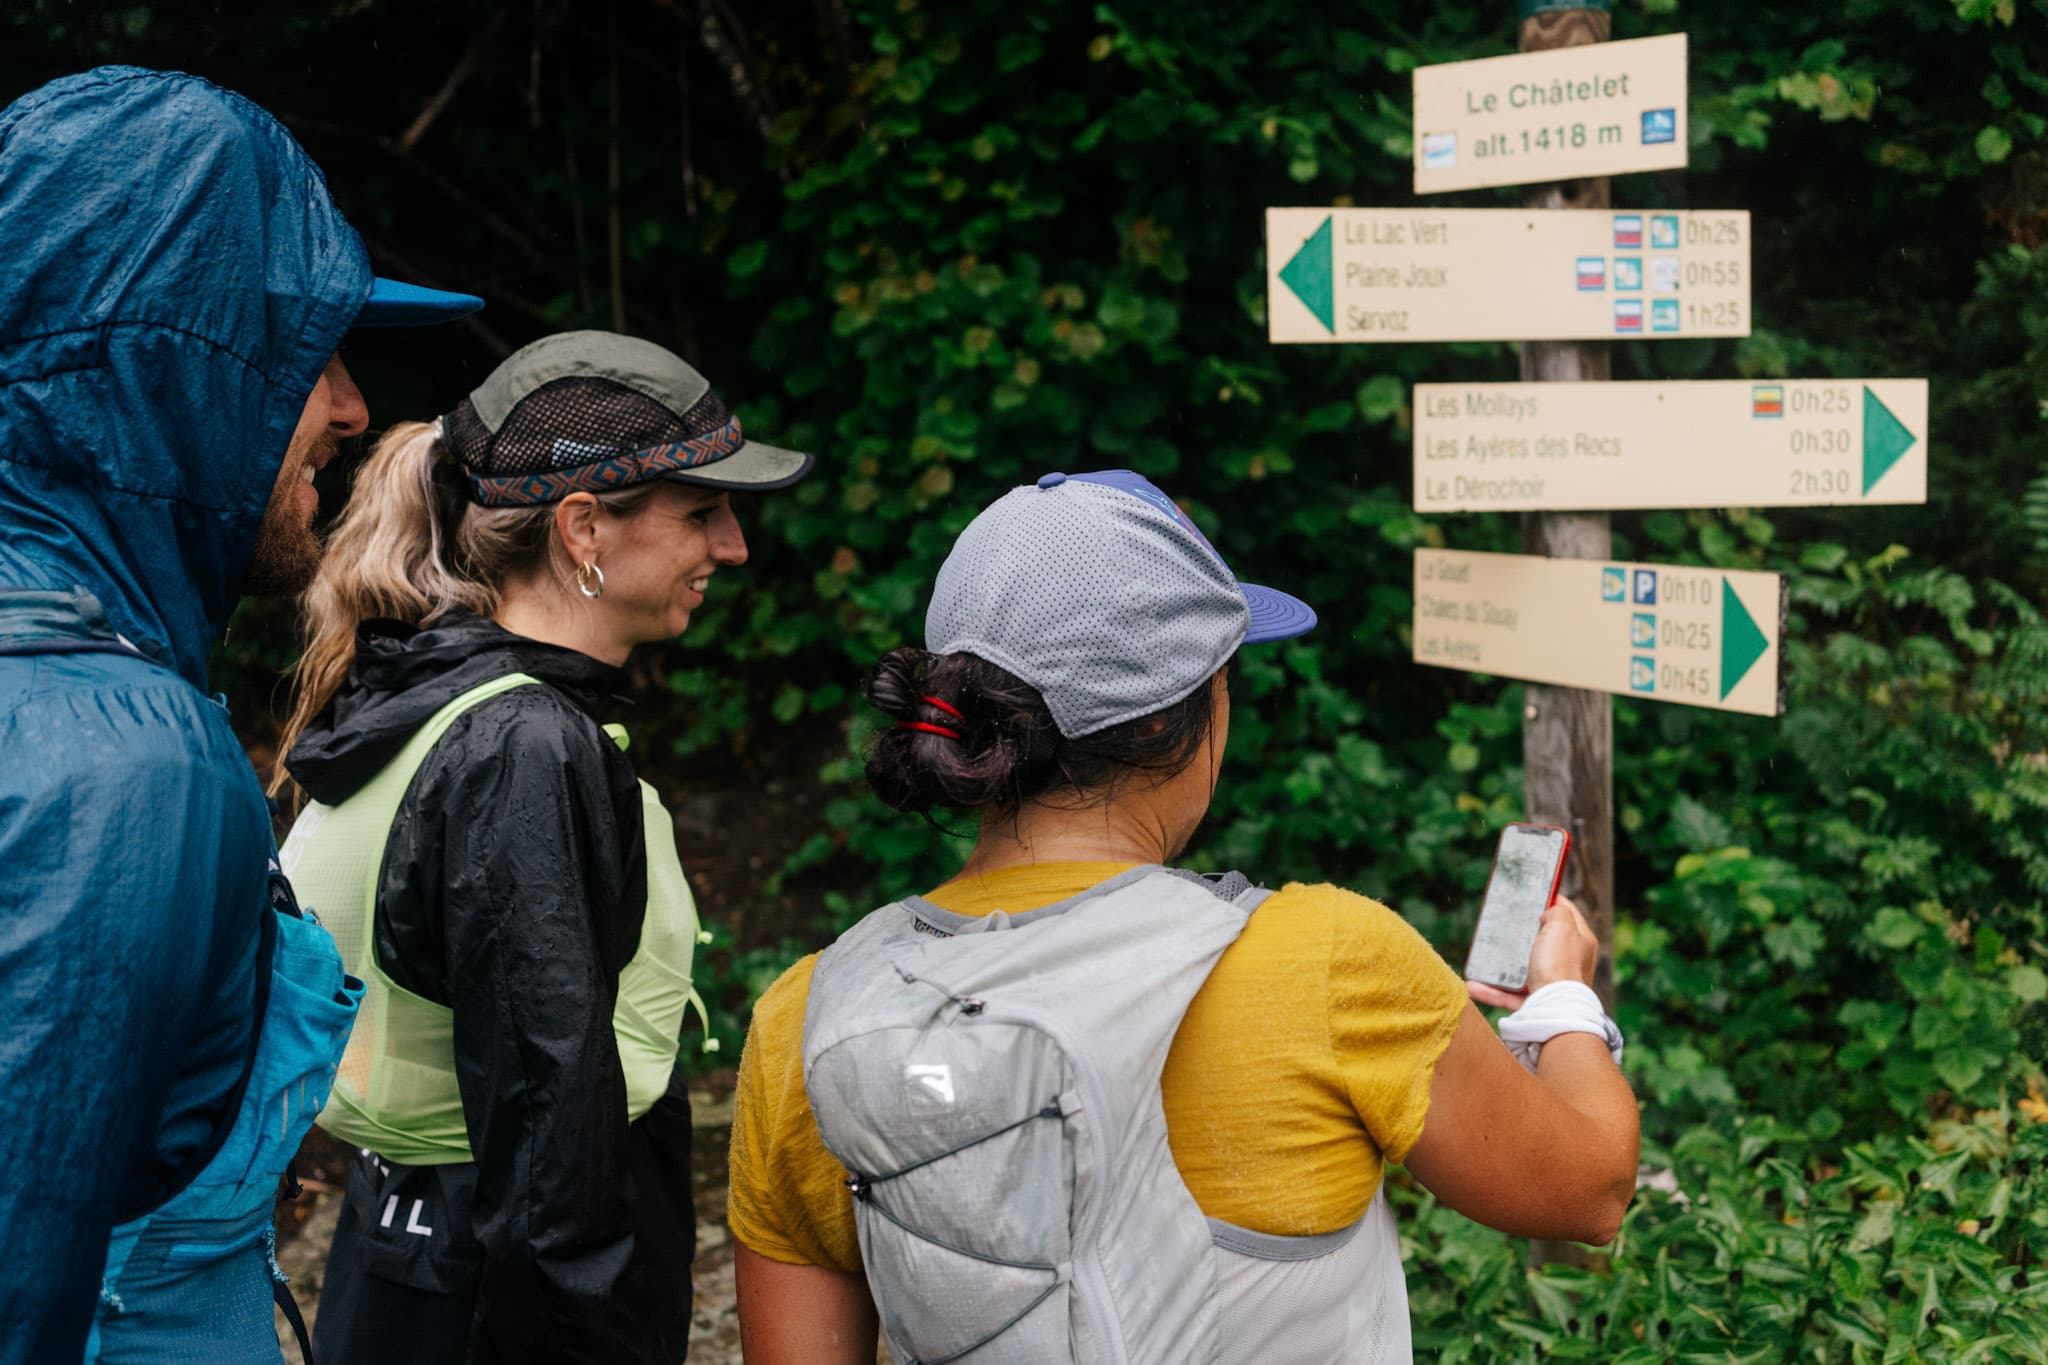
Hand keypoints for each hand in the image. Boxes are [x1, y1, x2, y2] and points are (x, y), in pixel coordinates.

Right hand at [1466, 895, 1597, 1010]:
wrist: (1554, 1010)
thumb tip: (1549, 913)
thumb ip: (1557, 911)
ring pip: (1521, 969)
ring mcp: (1551, 983)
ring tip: (1483, 955)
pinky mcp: (1534, 1001)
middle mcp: (1569, 962)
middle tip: (1505, 922)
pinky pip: (1508, 994)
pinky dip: (1490, 989)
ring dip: (1500, 964)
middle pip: (1543, 941)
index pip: (1568, 913)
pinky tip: (1472, 983)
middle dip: (1523, 933)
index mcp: (1580, 941)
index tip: (1532, 894)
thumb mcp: (1562, 925)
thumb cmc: (1559, 965)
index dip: (1551, 900)